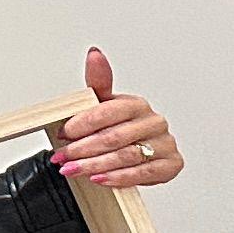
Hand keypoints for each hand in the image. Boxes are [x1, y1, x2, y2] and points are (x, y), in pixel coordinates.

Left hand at [55, 47, 179, 186]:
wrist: (134, 150)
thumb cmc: (115, 127)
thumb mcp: (102, 104)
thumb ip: (97, 82)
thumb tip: (94, 53)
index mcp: (137, 104)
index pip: (107, 112)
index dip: (82, 124)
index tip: (63, 134)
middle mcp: (154, 122)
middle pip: (114, 137)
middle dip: (83, 149)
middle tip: (63, 157)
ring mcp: (165, 143)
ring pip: (126, 156)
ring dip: (95, 165)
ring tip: (74, 170)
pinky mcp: (171, 163)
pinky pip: (144, 173)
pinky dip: (119, 178)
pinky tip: (100, 179)